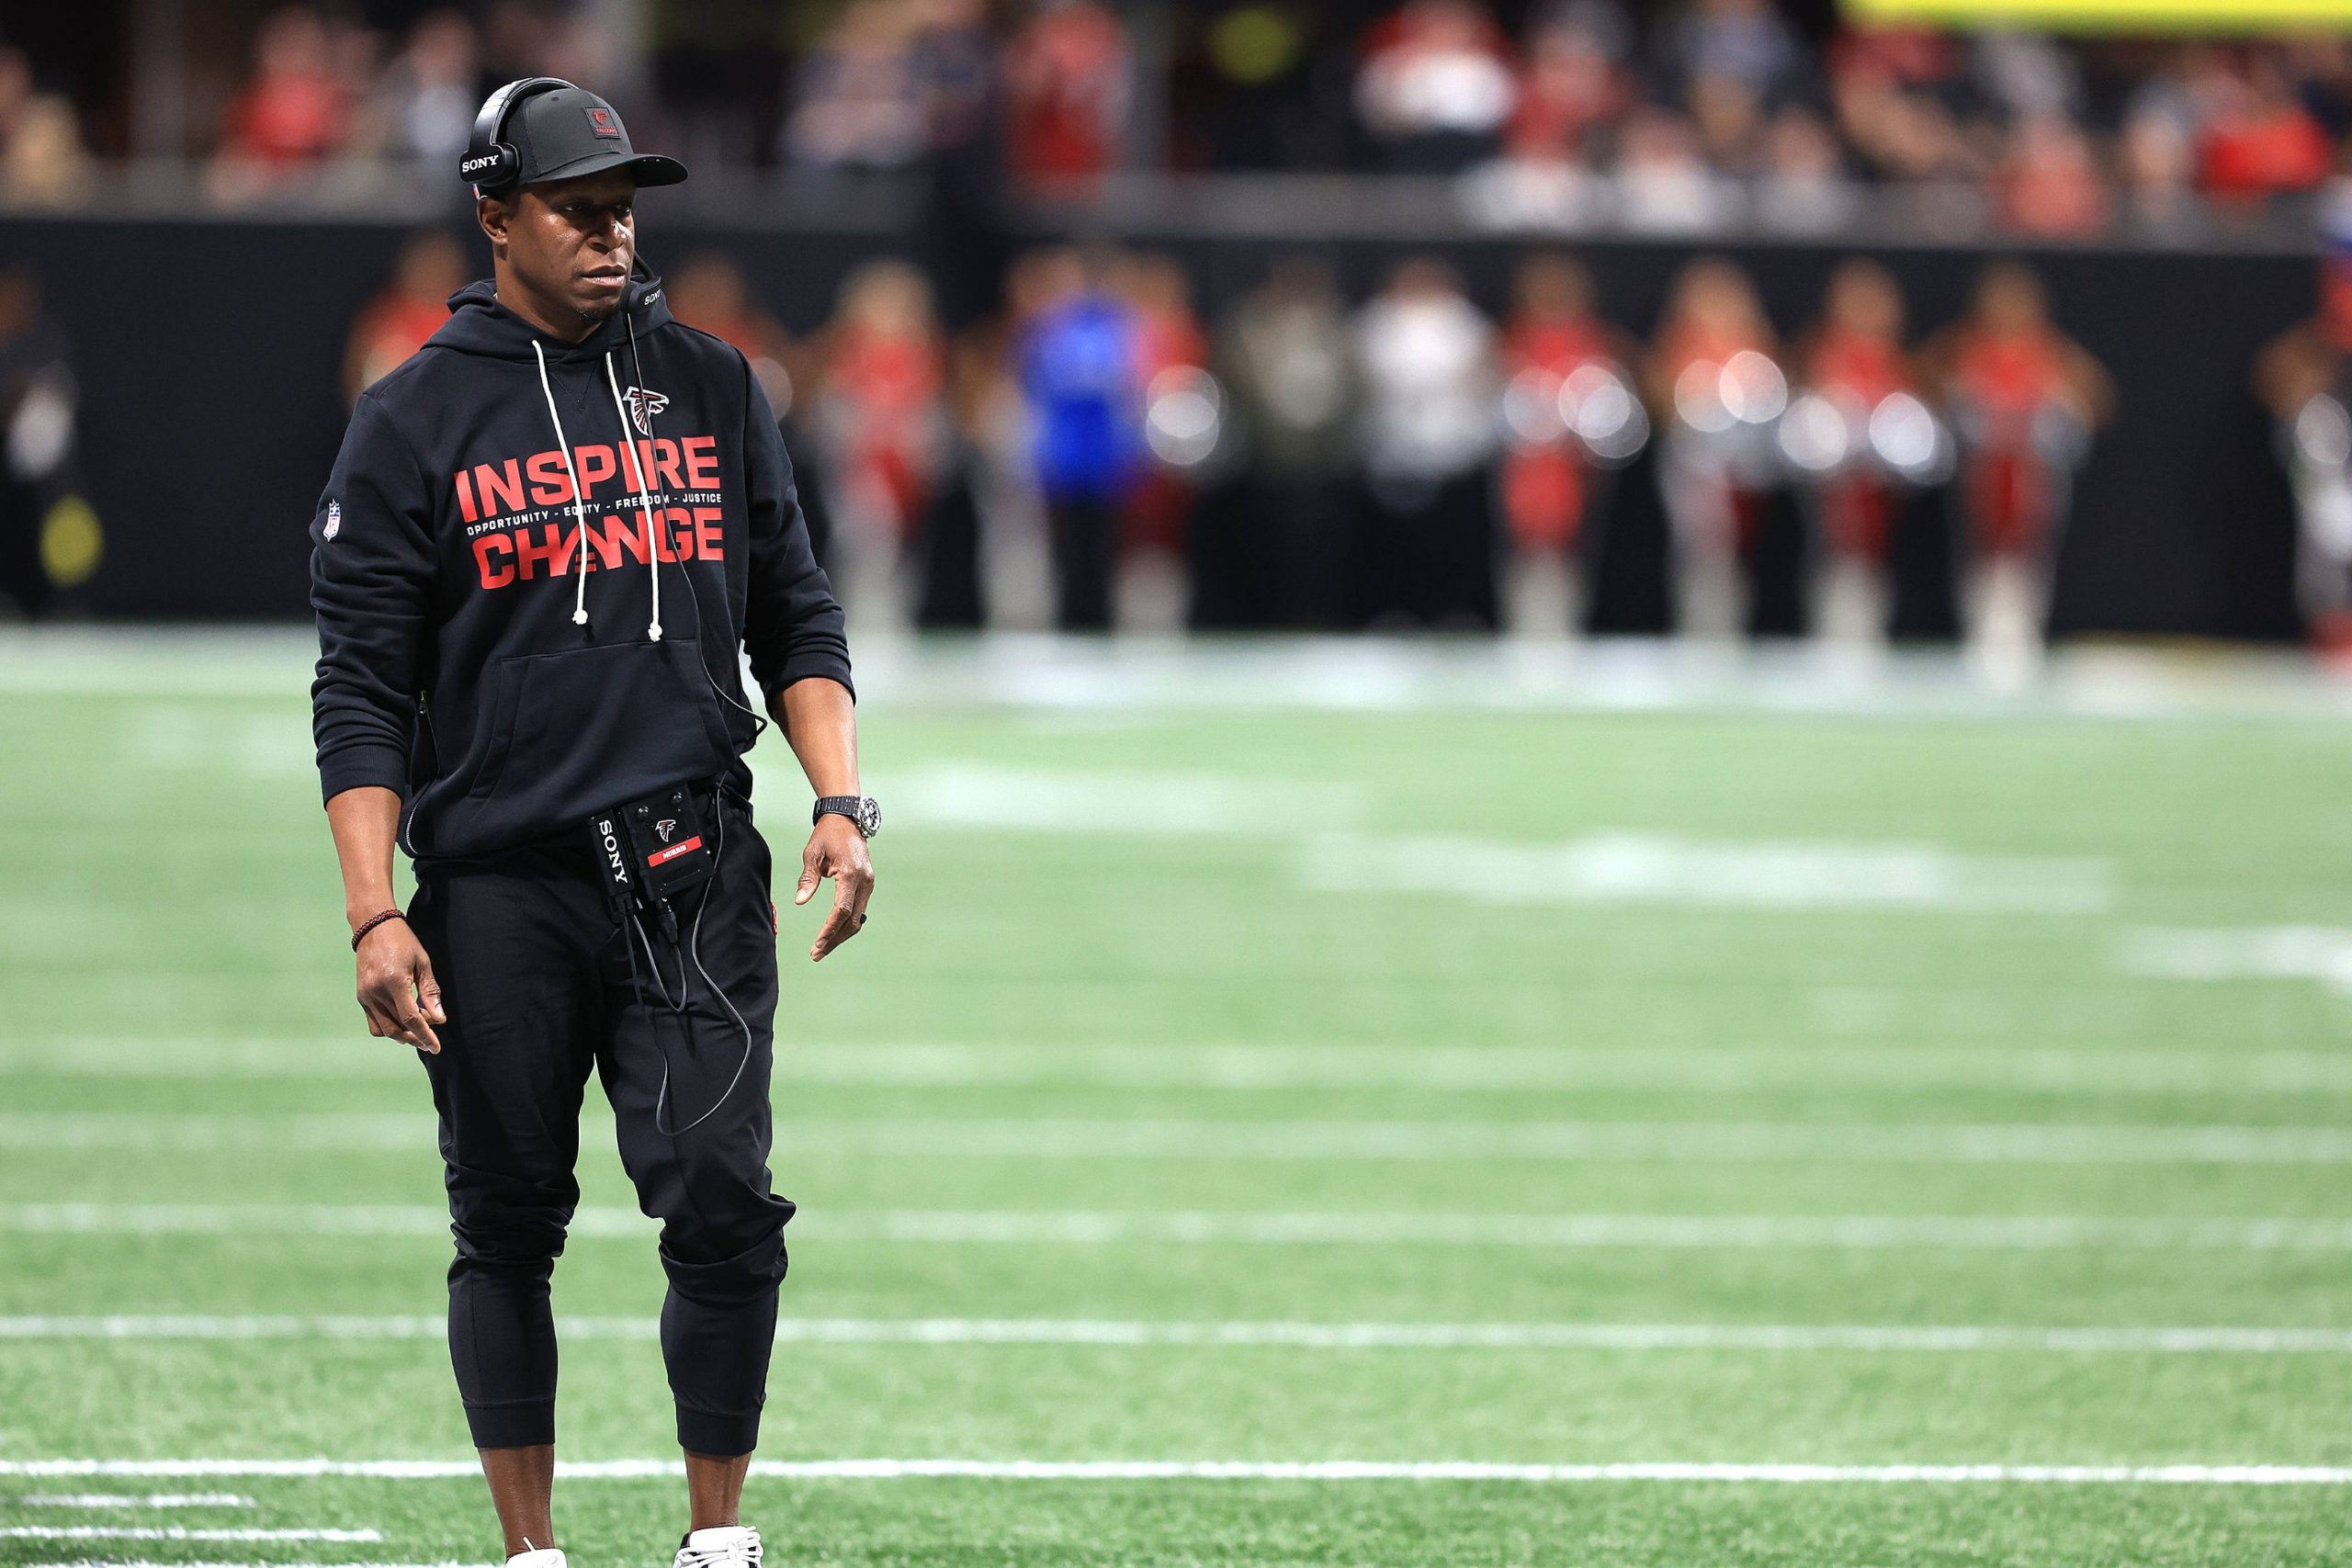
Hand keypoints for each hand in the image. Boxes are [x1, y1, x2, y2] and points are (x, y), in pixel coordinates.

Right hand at [355, 917, 444, 1052]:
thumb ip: (430, 992)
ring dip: (402, 1035)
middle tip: (430, 1040)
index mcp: (394, 981)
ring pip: (384, 1029)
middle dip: (415, 1038)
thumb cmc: (403, 942)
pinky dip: (388, 1027)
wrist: (374, 927)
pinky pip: (374, 1022)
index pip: (411, 1018)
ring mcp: (365, 995)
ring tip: (418, 1031)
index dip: (425, 1035)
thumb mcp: (423, 963)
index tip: (436, 1047)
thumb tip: (439, 1019)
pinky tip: (402, 1022)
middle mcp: (376, 991)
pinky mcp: (361, 996)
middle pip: (397, 1028)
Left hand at [796, 814, 873, 961]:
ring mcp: (869, 883)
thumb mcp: (812, 854)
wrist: (847, 819)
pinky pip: (859, 910)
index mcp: (851, 874)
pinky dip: (846, 923)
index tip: (817, 944)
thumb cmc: (827, 835)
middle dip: (835, 939)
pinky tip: (833, 932)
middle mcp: (865, 881)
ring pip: (858, 918)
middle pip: (852, 921)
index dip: (829, 930)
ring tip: (822, 948)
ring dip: (841, 935)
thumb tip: (800, 902)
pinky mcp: (867, 884)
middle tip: (816, 954)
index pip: (841, 910)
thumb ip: (808, 879)